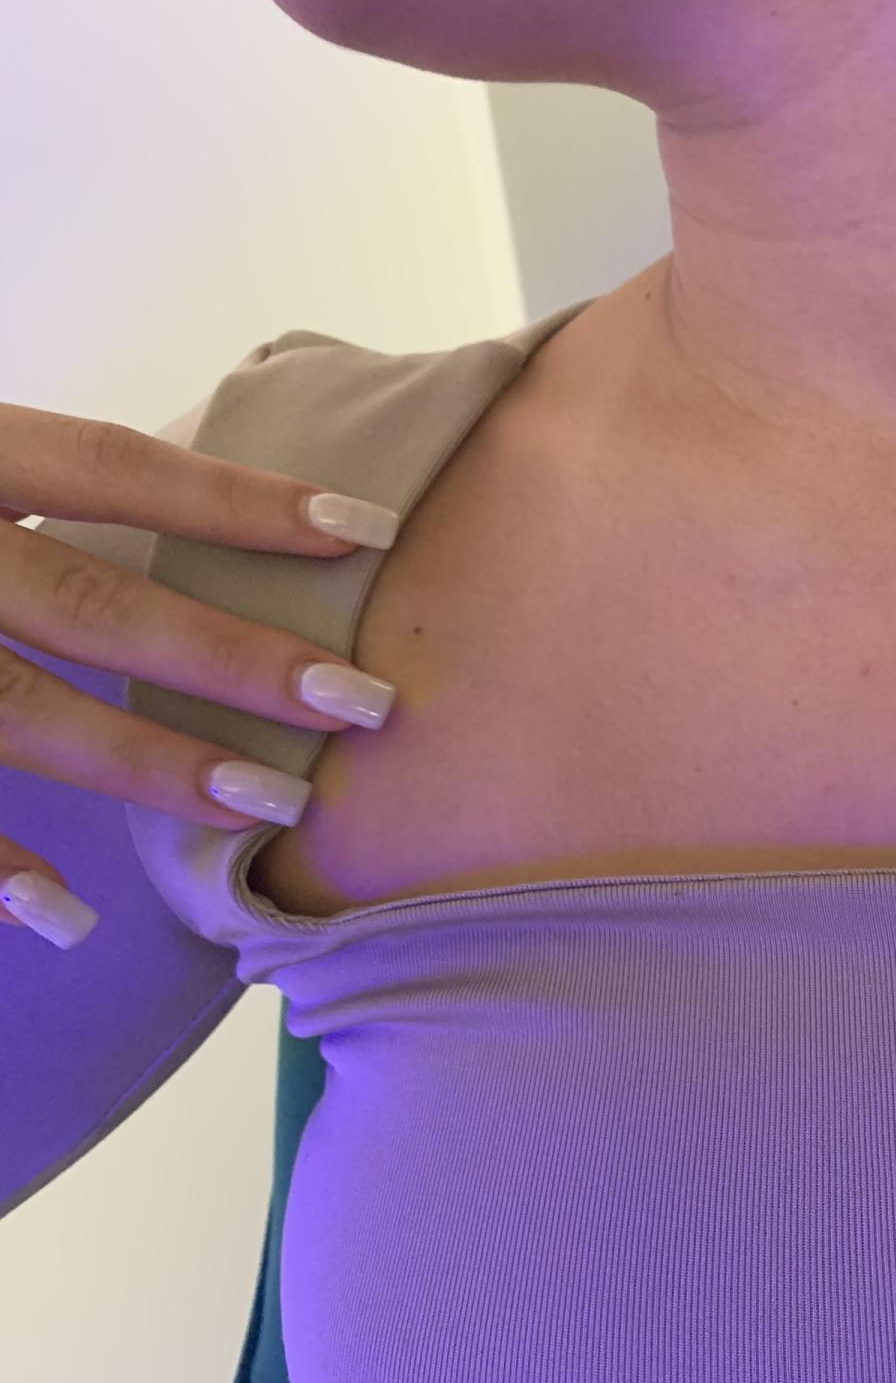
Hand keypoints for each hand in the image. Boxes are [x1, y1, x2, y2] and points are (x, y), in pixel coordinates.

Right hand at [0, 401, 402, 948]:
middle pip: (92, 604)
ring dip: (147, 765)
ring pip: (15, 713)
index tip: (373, 526)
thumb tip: (171, 512)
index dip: (240, 497)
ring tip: (272, 806)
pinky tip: (60, 915)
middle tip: (366, 702)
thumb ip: (22, 483)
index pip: (112, 466)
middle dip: (234, 659)